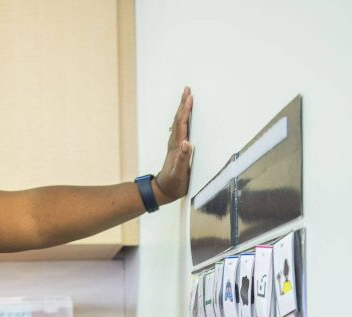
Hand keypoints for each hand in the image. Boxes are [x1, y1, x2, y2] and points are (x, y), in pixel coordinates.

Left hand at [154, 86, 193, 204]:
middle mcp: (175, 143)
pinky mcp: (177, 149)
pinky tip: (185, 117)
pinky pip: (180, 129)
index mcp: (177, 147)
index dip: (185, 111)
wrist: (162, 191)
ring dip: (182, 109)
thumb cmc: (173, 184)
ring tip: (186, 98)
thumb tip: (187, 143)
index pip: (181, 124)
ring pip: (179, 123)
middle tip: (187, 89)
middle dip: (183, 104)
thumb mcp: (179, 174)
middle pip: (178, 119)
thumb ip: (183, 159)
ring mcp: (175, 145)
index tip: (189, 97)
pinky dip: (183, 119)